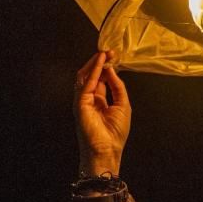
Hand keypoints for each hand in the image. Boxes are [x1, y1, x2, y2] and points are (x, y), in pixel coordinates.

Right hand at [74, 51, 130, 175]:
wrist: (107, 150)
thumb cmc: (115, 133)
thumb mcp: (123, 105)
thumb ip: (117, 87)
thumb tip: (112, 69)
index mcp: (100, 101)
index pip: (101, 79)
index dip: (107, 67)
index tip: (114, 56)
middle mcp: (90, 99)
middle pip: (92, 75)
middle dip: (100, 62)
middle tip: (109, 51)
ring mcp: (83, 100)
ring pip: (85, 77)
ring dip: (95, 64)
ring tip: (105, 53)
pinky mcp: (80, 103)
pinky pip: (86, 83)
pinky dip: (94, 72)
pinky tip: (101, 63)